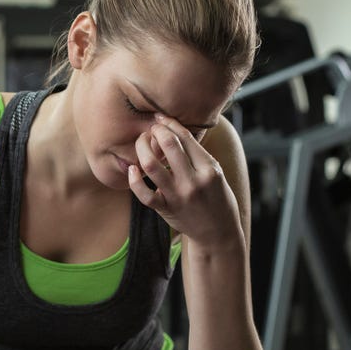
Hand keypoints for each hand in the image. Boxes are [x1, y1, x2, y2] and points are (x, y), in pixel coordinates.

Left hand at [127, 115, 240, 247]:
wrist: (218, 232)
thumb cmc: (217, 197)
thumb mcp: (216, 172)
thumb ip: (197, 154)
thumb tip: (175, 129)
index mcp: (209, 168)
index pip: (186, 138)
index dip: (170, 123)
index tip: (161, 118)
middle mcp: (193, 181)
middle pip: (169, 145)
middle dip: (156, 131)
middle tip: (151, 129)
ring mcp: (178, 196)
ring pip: (152, 166)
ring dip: (142, 149)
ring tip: (142, 143)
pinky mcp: (166, 209)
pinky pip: (144, 194)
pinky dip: (134, 180)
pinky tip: (132, 169)